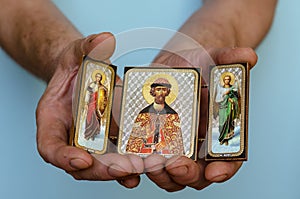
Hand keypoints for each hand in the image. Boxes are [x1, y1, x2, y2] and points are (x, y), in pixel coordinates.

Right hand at [36, 32, 142, 187]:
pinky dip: (131, 165)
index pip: (50, 146)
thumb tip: (106, 40)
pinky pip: (117, 158)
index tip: (82, 159)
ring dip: (120, 171)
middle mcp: (70, 138)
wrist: (85, 75)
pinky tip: (147, 164)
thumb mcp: (77, 52)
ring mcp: (90, 143)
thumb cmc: (74, 68)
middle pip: (80, 165)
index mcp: (53, 120)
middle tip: (125, 168)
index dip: (63, 157)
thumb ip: (88, 46)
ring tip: (141, 168)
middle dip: (102, 169)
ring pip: (101, 167)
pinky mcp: (108, 142)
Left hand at [144, 47, 256, 191]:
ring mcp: (175, 145)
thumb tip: (246, 56)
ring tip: (153, 163)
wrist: (178, 62)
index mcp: (219, 130)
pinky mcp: (153, 141)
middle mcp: (199, 144)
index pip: (229, 158)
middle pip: (197, 173)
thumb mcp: (213, 58)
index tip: (215, 170)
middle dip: (187, 173)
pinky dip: (141, 165)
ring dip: (162, 174)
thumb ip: (229, 59)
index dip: (225, 168)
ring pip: (171, 174)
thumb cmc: (199, 64)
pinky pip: (148, 161)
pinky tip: (134, 158)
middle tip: (177, 165)